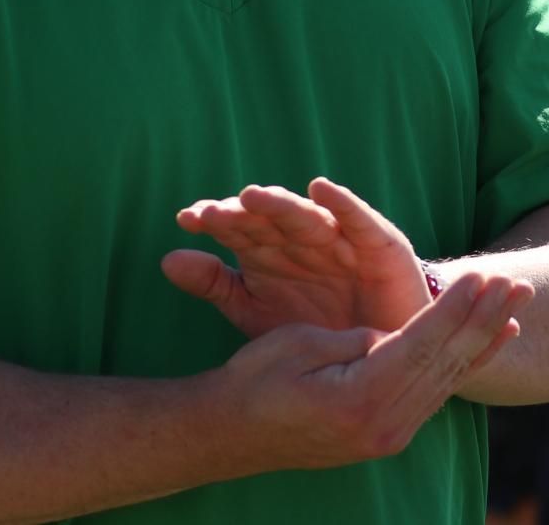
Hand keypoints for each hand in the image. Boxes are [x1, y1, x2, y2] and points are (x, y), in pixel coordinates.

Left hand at [163, 178, 431, 336]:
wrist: (382, 358)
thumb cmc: (315, 330)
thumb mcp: (256, 314)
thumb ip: (216, 285)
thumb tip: (166, 260)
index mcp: (270, 251)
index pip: (237, 228)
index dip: (214, 221)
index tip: (188, 219)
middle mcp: (302, 239)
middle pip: (268, 219)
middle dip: (242, 214)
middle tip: (215, 212)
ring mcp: (340, 240)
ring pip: (306, 217)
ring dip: (282, 206)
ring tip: (255, 197)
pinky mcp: (379, 245)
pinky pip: (358, 221)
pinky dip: (342, 204)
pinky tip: (321, 190)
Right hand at [214, 272, 531, 472]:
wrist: (230, 435)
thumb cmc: (254, 381)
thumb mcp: (300, 346)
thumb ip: (356, 341)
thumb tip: (395, 336)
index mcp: (360, 399)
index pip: (422, 346)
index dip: (455, 309)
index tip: (483, 275)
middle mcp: (384, 425)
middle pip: (446, 362)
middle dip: (485, 319)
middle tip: (519, 284)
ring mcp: (389, 435)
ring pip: (449, 378)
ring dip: (485, 337)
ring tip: (517, 304)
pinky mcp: (388, 434)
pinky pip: (438, 391)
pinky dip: (468, 362)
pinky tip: (494, 340)